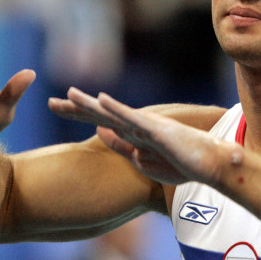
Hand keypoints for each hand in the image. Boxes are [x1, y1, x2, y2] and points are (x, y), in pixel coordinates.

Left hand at [50, 88, 241, 185]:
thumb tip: (100, 132)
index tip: (54, 106)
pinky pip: (134, 119)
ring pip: (113, 114)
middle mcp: (137, 125)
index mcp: (132, 133)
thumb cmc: (181, 162)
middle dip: (74, 109)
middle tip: (49, 103)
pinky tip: (101, 100)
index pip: (99, 121)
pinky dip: (117, 109)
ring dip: (91, 105)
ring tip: (69, 94)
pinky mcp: (158, 131)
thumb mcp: (144, 158)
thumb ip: (122, 145)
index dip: (76, 113)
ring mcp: (147, 126)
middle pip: (100, 115)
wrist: (210, 164)